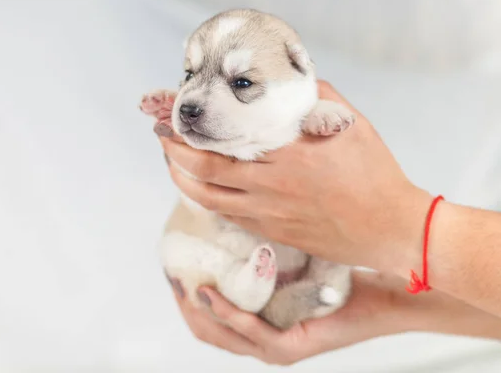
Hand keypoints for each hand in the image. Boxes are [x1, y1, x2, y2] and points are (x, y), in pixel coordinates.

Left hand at [158, 81, 432, 274]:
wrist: (390, 229)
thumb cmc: (374, 174)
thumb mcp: (348, 124)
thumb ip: (314, 99)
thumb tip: (287, 84)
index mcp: (284, 156)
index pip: (219, 144)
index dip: (187, 134)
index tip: (173, 119)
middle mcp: (268, 187)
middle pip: (202, 174)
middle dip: (174, 155)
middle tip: (163, 138)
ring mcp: (267, 215)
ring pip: (208, 201)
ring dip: (183, 181)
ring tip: (174, 165)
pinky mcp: (272, 234)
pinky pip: (229, 217)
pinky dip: (209, 201)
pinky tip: (205, 190)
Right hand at [166, 270, 410, 365]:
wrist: (386, 292)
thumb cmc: (338, 272)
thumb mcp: (289, 257)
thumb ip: (261, 248)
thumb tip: (233, 208)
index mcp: (258, 324)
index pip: (206, 317)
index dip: (183, 291)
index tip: (172, 262)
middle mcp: (261, 342)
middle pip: (204, 329)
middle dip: (182, 301)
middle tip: (170, 269)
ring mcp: (274, 348)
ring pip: (218, 334)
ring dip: (196, 307)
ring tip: (182, 278)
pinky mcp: (290, 347)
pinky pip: (249, 331)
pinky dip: (226, 312)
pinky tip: (210, 290)